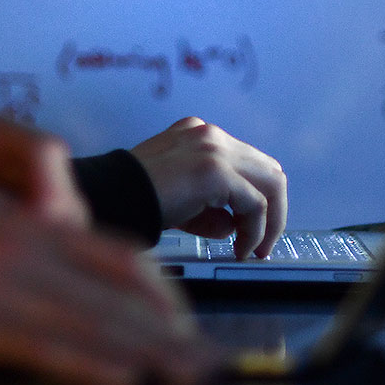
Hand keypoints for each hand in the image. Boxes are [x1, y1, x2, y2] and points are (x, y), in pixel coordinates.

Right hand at [0, 214, 217, 384]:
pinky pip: (46, 346)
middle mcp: (27, 250)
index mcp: (32, 231)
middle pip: (117, 294)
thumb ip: (34, 268)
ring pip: (94, 322)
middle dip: (170, 333)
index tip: (190, 326)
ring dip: (148, 354)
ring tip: (187, 377)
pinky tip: (122, 381)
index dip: (163, 294)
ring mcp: (2, 285)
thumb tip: (84, 308)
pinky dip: (90, 365)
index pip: (120, 257)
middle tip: (210, 363)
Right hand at [129, 117, 286, 259]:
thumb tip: (235, 226)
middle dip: (274, 211)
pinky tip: (239, 249)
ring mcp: (214, 148)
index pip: (249, 164)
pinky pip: (255, 203)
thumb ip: (212, 208)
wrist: (110, 197)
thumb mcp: (181, 201)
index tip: (254, 231)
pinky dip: (255, 230)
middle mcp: (210, 135)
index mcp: (199, 135)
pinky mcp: (214, 170)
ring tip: (252, 250)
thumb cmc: (136, 200)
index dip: (260, 198)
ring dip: (269, 222)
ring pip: (270, 183)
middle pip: (268, 170)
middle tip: (263, 245)